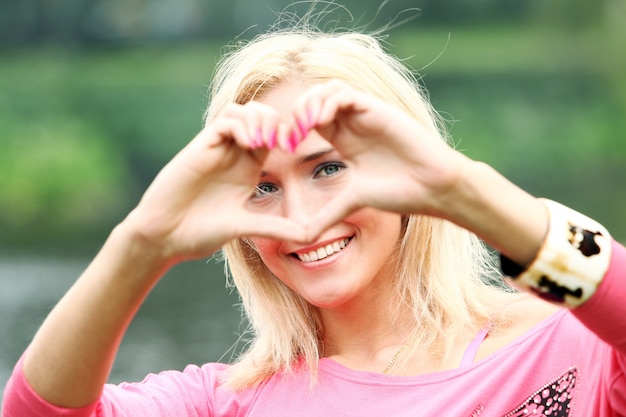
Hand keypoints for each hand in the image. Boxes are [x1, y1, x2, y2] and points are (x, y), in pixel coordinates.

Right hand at [124, 101, 307, 262]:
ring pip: (243, 111)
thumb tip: (309, 236)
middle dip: (277, 122)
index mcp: (249, 168)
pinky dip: (241, 124)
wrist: (164, 236)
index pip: (274, 135)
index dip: (288, 134)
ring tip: (265, 143)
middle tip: (283, 142)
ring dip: (260, 119)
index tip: (296, 148)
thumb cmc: (200, 232)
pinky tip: (249, 144)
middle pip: (261, 115)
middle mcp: (234, 154)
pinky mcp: (200, 148)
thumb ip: (276, 227)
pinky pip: (225, 120)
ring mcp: (217, 148)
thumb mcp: (246, 227)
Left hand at [289, 80, 470, 237]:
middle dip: (296, 113)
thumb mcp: (352, 202)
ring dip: (309, 103)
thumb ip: (327, 215)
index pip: (308, 121)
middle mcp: (352, 124)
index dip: (291, 129)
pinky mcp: (377, 109)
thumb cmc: (398, 192)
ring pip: (327, 90)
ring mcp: (364, 114)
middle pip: (314, 100)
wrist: (431, 187)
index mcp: (343, 141)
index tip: (282, 147)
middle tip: (289, 135)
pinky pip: (345, 93)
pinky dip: (327, 101)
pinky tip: (320, 121)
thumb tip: (303, 238)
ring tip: (303, 127)